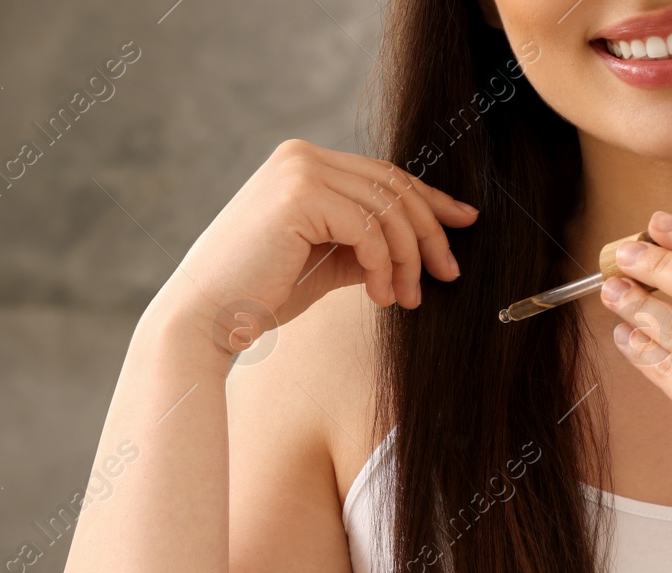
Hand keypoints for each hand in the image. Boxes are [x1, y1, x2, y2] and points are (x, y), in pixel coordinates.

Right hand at [165, 139, 479, 350]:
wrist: (207, 317)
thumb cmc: (260, 294)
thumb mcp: (326, 263)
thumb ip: (367, 244)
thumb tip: (422, 246)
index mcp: (304, 163)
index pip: (384, 175)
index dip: (430, 200)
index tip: (464, 224)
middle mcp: (302, 156)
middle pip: (394, 186)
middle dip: (429, 233)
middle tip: (448, 274)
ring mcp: (300, 170)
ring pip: (387, 209)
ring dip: (407, 259)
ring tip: (406, 299)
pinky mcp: (300, 195)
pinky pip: (369, 229)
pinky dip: (384, 266)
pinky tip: (380, 296)